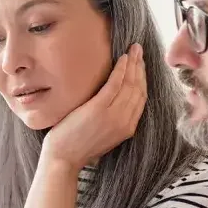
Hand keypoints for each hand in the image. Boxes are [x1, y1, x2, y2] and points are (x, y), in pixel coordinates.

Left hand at [42, 43, 145, 170]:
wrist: (63, 159)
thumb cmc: (78, 147)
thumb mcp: (103, 135)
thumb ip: (113, 120)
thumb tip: (115, 103)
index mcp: (128, 128)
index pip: (141, 98)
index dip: (143, 79)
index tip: (142, 65)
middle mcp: (125, 121)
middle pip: (139, 88)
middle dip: (141, 67)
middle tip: (140, 50)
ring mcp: (113, 115)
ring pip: (130, 84)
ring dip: (134, 64)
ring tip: (134, 49)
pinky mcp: (99, 108)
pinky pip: (115, 84)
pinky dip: (121, 69)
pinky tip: (123, 58)